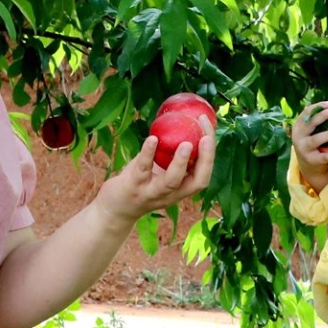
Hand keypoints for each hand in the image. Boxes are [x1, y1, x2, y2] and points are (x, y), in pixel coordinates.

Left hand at [96, 113, 214, 223]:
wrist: (116, 208)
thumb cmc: (142, 182)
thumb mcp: (161, 171)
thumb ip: (172, 154)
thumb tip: (184, 119)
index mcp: (182, 189)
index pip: (204, 174)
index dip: (210, 155)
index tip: (209, 132)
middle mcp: (172, 194)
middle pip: (197, 181)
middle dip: (205, 159)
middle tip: (206, 138)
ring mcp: (153, 192)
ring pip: (171, 181)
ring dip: (180, 162)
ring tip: (186, 143)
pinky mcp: (134, 186)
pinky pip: (143, 169)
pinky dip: (148, 153)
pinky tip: (152, 139)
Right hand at [289, 100, 327, 191]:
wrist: (309, 166)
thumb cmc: (314, 143)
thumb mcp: (311, 131)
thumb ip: (319, 121)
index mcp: (298, 127)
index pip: (306, 113)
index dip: (318, 107)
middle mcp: (298, 137)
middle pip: (310, 124)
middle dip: (322, 116)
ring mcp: (304, 149)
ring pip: (316, 140)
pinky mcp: (312, 161)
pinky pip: (325, 157)